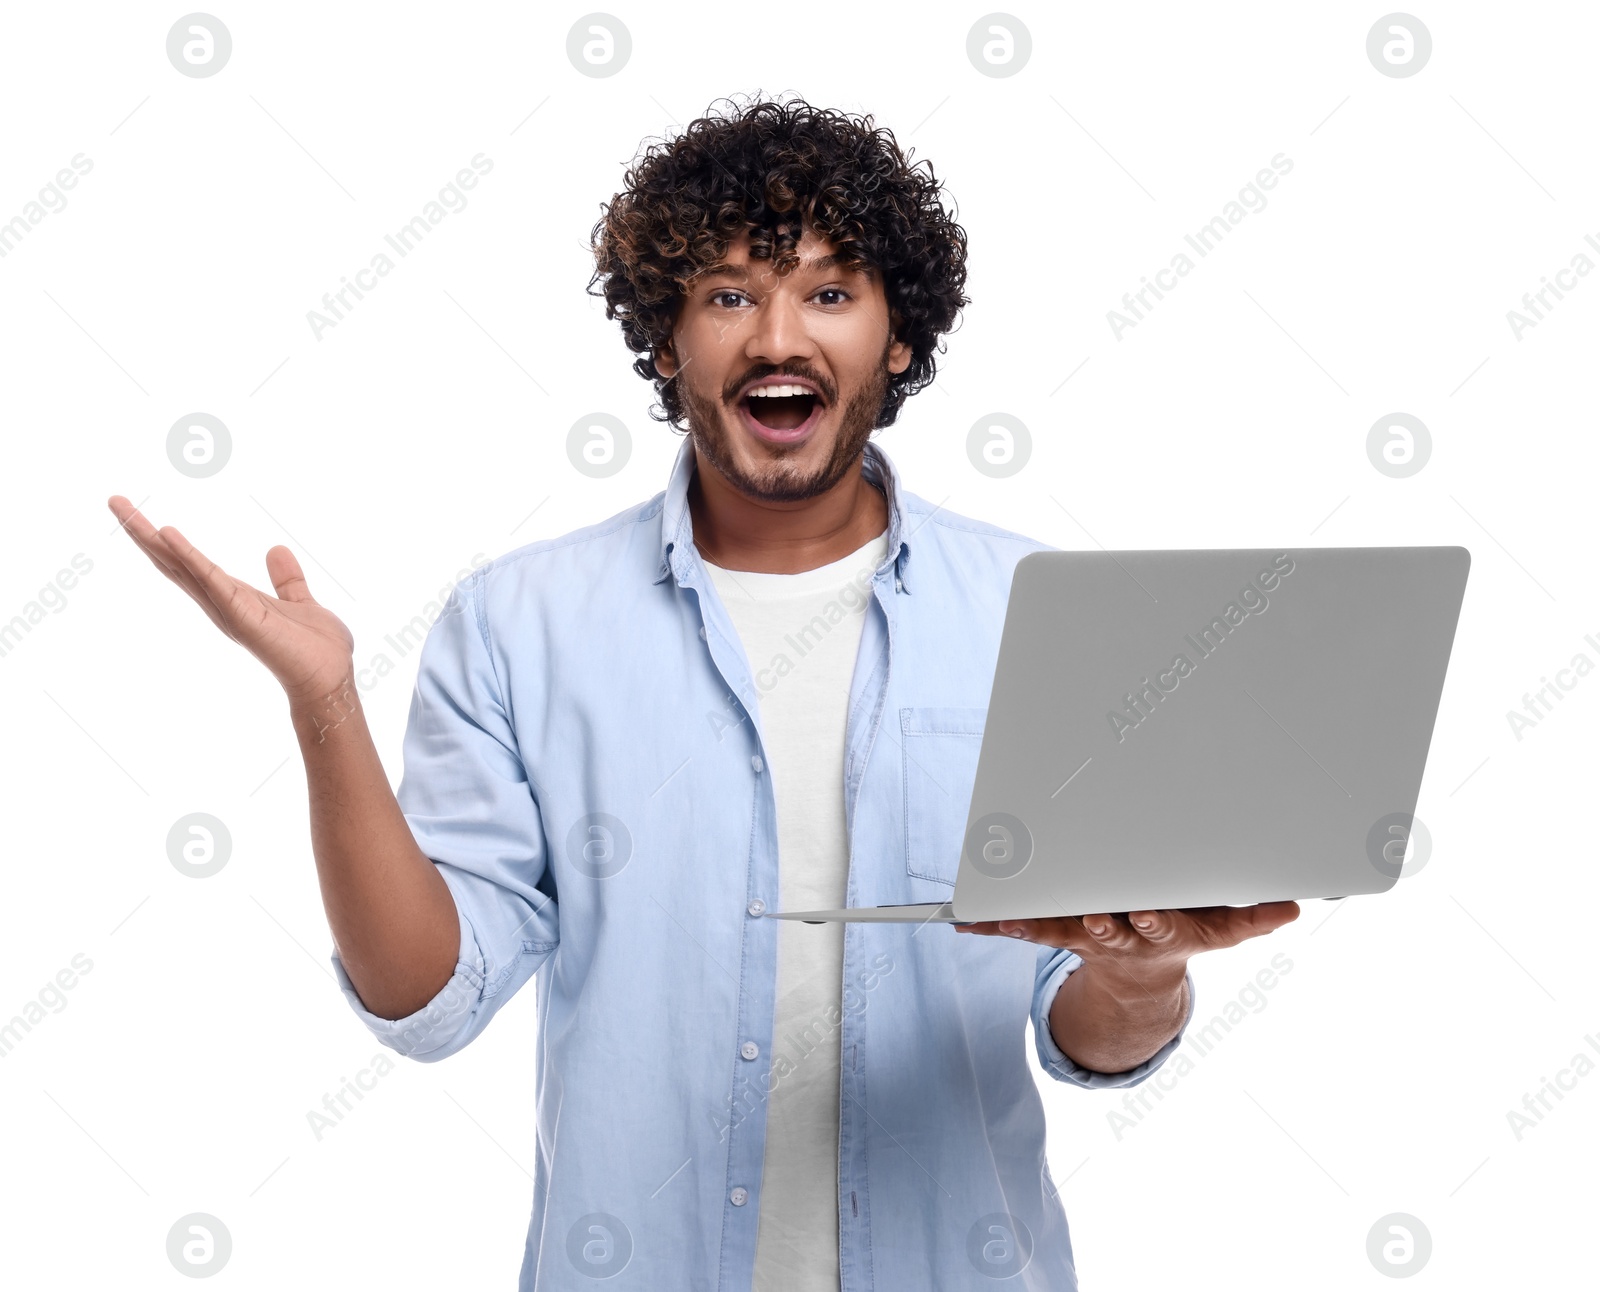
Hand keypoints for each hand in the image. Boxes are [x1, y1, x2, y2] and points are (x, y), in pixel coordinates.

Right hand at [107, 495, 354, 706]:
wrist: (331, 681)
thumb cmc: (317, 650)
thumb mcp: (300, 602)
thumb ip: (286, 579)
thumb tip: (275, 549)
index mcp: (233, 597)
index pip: (190, 564)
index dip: (165, 540)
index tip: (138, 513)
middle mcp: (222, 603)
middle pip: (173, 563)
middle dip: (143, 533)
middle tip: (114, 500)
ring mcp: (228, 610)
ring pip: (182, 567)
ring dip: (152, 538)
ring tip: (123, 508)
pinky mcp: (242, 616)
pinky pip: (212, 581)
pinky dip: (190, 557)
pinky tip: (169, 535)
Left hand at [955, 901, 1299, 987]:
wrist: (1140, 982)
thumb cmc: (1181, 932)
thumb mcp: (1221, 931)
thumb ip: (1253, 917)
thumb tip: (1293, 907)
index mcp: (1159, 933)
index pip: (1157, 926)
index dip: (1150, 921)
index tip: (1143, 912)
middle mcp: (1118, 936)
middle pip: (1106, 932)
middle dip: (1096, 924)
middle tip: (1085, 916)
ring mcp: (1084, 937)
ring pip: (1056, 930)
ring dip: (1029, 925)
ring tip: (1001, 919)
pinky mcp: (1057, 932)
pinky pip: (1022, 928)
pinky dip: (993, 924)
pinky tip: (962, 920)